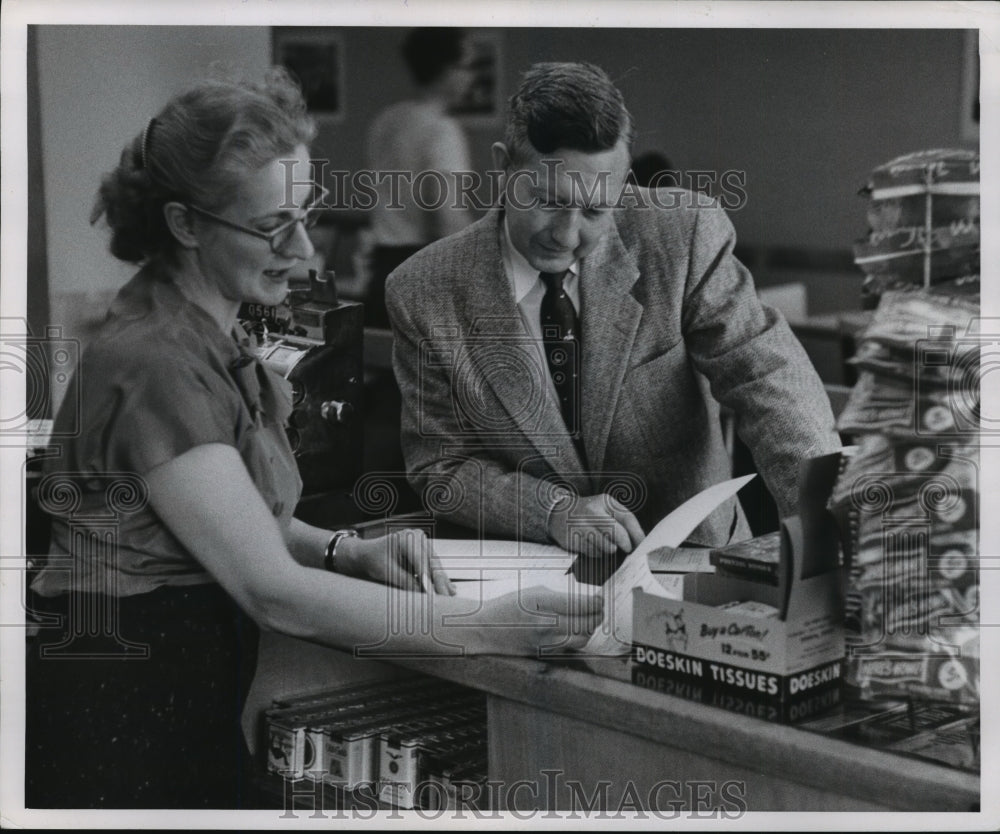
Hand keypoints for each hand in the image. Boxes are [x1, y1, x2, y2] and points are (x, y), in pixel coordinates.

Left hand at [339, 529, 454, 594]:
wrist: (368, 554)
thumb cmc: (374, 559)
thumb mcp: (387, 572)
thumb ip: (405, 582)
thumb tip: (423, 595)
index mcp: (407, 538)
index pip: (421, 561)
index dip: (428, 580)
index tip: (433, 595)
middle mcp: (418, 537)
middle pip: (432, 563)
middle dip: (440, 582)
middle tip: (446, 598)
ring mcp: (423, 543)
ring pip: (436, 565)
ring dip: (442, 581)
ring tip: (450, 595)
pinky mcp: (425, 551)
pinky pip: (434, 566)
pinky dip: (439, 578)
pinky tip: (448, 588)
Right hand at [469, 586, 603, 653]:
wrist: (485, 629)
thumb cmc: (507, 606)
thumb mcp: (533, 591)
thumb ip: (558, 596)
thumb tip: (583, 599)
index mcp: (543, 602)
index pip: (583, 605)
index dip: (597, 602)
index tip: (600, 598)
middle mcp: (546, 623)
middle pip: (587, 623)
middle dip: (597, 615)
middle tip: (599, 608)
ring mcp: (546, 641)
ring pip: (582, 638)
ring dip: (589, 628)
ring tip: (589, 619)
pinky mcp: (544, 653)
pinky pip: (570, 647)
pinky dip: (577, 638)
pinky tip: (574, 630)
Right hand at [546, 492, 644, 558]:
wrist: (560, 512)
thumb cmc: (589, 513)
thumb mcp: (605, 508)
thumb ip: (621, 521)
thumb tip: (638, 542)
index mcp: (605, 502)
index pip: (627, 518)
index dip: (637, 534)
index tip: (642, 545)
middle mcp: (592, 511)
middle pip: (617, 533)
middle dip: (626, 544)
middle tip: (628, 550)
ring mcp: (581, 525)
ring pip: (606, 546)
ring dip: (610, 550)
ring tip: (607, 546)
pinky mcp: (573, 538)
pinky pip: (593, 552)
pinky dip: (597, 552)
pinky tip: (594, 546)